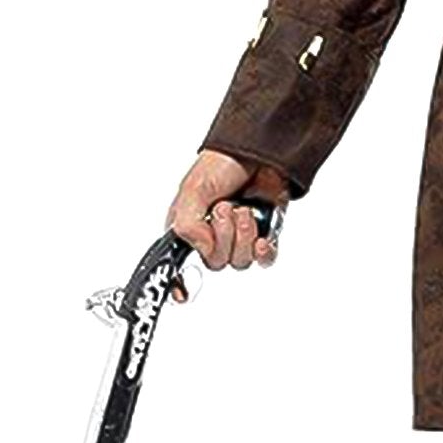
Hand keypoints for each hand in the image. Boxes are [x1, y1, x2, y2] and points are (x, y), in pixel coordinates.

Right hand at [166, 148, 290, 274]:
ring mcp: (239, 237)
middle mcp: (211, 236)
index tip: (181, 293)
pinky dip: (264, 252)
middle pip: (216, 263)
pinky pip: (265, 260)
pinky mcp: (264, 234)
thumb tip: (202, 248)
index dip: (179, 281)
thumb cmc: (221, 163)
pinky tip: (262, 239)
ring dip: (243, 235)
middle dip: (223, 236)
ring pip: (240, 262)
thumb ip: (188, 223)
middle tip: (226, 208)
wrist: (258, 150)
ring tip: (243, 209)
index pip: (178, 264)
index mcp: (188, 228)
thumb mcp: (193, 190)